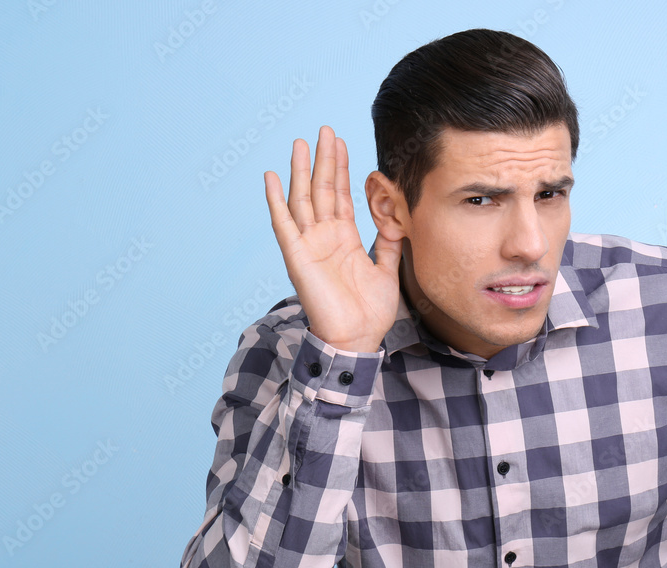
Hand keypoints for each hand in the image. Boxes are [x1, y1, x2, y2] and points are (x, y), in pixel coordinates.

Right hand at [264, 125, 402, 352]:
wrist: (356, 339)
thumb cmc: (370, 312)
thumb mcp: (387, 269)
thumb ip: (389, 241)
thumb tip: (396, 214)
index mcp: (344, 238)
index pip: (340, 195)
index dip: (341, 168)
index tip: (341, 142)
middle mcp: (324, 237)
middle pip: (321, 189)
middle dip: (324, 159)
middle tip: (325, 129)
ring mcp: (309, 245)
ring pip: (302, 199)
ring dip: (300, 171)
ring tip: (300, 143)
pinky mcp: (297, 256)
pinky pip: (283, 224)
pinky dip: (275, 201)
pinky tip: (271, 177)